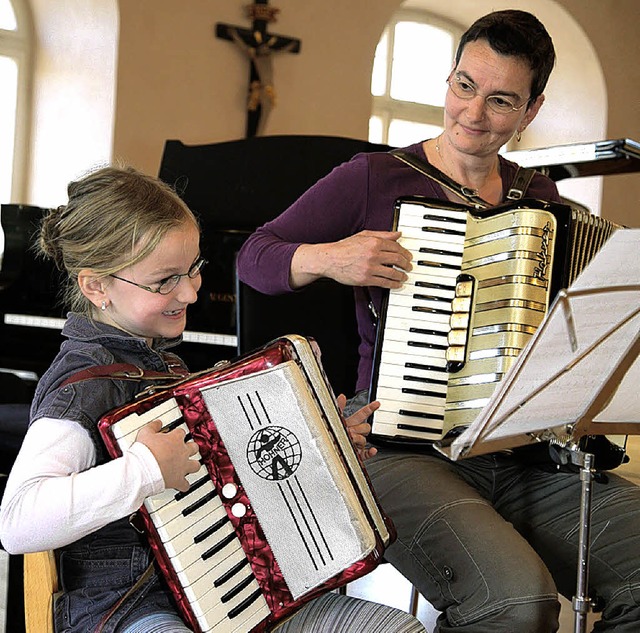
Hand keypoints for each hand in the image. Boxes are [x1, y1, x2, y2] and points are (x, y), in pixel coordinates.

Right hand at [136, 419, 199, 491]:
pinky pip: (185, 485)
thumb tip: (158, 423)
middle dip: (190, 448)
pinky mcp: (178, 480)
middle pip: (194, 447)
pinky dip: (184, 485)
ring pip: (196, 465)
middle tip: (185, 449)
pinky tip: (182, 485)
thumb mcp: (145, 433)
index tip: (173, 435)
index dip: (177, 434)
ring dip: (193, 465)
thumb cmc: (144, 451)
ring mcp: (182, 466)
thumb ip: (153, 426)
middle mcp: (182, 451)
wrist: (143, 469)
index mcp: (175, 439)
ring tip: (189, 466)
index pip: (181, 433)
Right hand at [292, 230, 411, 288]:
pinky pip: (384, 283)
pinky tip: (397, 284)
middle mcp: (373, 254)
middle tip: (409, 267)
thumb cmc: (344, 247)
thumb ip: (382, 235)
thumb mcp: (363, 235)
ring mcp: (370, 268)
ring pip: (393, 273)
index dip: (405, 252)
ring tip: (404, 276)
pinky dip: (394, 284)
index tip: (408, 256)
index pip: (396, 247)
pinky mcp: (366, 279)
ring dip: (402, 276)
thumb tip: (398, 234)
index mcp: (374, 242)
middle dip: (406, 264)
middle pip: (397, 259)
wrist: (330, 259)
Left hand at [336, 394, 378, 459]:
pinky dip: (371, 452)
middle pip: (366, 427)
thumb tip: (341, 396)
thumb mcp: (334, 419)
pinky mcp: (358, 454)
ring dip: (358, 440)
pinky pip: (367, 453)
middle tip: (350, 431)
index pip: (362, 414)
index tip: (377, 403)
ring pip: (365, 439)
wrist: (326, 448)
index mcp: (351, 423)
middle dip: (360, 428)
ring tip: (349, 440)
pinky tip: (372, 450)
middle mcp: (356, 432)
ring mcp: (358, 443)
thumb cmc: (330, 434)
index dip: (370, 408)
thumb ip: (339, 407)